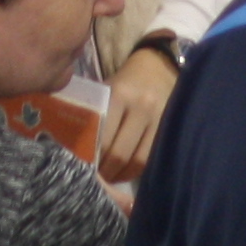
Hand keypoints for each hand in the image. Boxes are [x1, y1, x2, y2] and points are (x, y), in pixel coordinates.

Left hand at [98, 44, 178, 183]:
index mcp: (118, 94)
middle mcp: (140, 106)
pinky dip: (136, 170)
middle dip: (106, 172)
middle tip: (97, 178)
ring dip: (122, 175)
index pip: (103, 138)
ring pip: (137, 160)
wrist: (156, 67)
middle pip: (120, 153)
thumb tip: (77, 151)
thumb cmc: (123, 82)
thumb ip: (94, 116)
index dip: (93, 160)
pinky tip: (126, 171)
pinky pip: (151, 157)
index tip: (85, 169)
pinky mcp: (168, 127)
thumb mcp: (105, 91)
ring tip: (111, 178)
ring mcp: (158, 118)